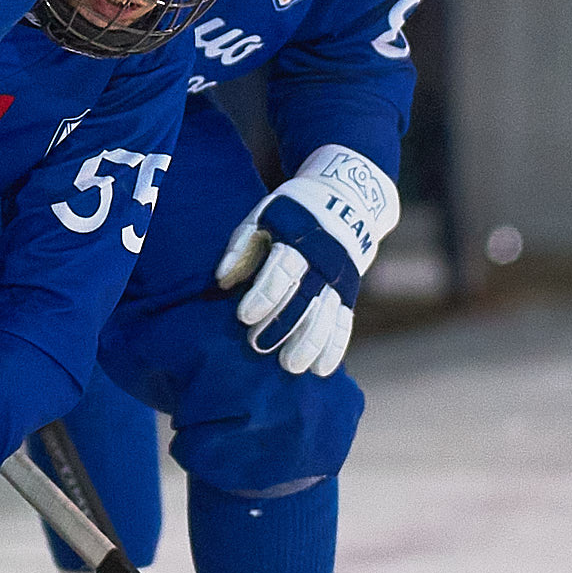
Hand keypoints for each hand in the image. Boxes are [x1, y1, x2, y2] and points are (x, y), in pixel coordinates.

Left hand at [214, 144, 398, 376]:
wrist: (345, 202)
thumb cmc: (290, 214)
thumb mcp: (262, 217)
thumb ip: (242, 248)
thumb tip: (222, 281)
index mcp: (298, 238)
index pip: (282, 269)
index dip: (264, 294)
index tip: (243, 317)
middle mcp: (323, 261)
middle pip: (306, 297)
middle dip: (285, 324)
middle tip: (260, 348)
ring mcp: (340, 279)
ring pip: (328, 315)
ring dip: (311, 342)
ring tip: (292, 366)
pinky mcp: (350, 292)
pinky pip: (344, 322)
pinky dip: (335, 346)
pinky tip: (322, 370)